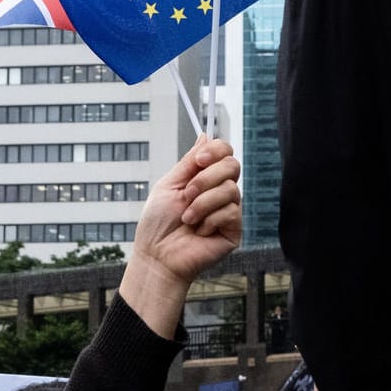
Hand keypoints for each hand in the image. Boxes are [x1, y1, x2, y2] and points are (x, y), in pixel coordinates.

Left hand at [117, 138, 241, 334]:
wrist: (157, 255)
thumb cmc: (158, 223)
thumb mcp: (170, 184)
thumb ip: (189, 161)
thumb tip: (205, 135)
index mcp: (205, 179)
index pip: (225, 153)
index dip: (216, 151)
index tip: (198, 161)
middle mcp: (220, 192)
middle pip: (232, 166)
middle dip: (206, 178)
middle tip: (187, 194)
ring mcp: (229, 211)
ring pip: (230, 190)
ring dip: (202, 203)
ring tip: (187, 218)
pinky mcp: (234, 230)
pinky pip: (231, 212)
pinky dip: (209, 220)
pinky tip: (198, 231)